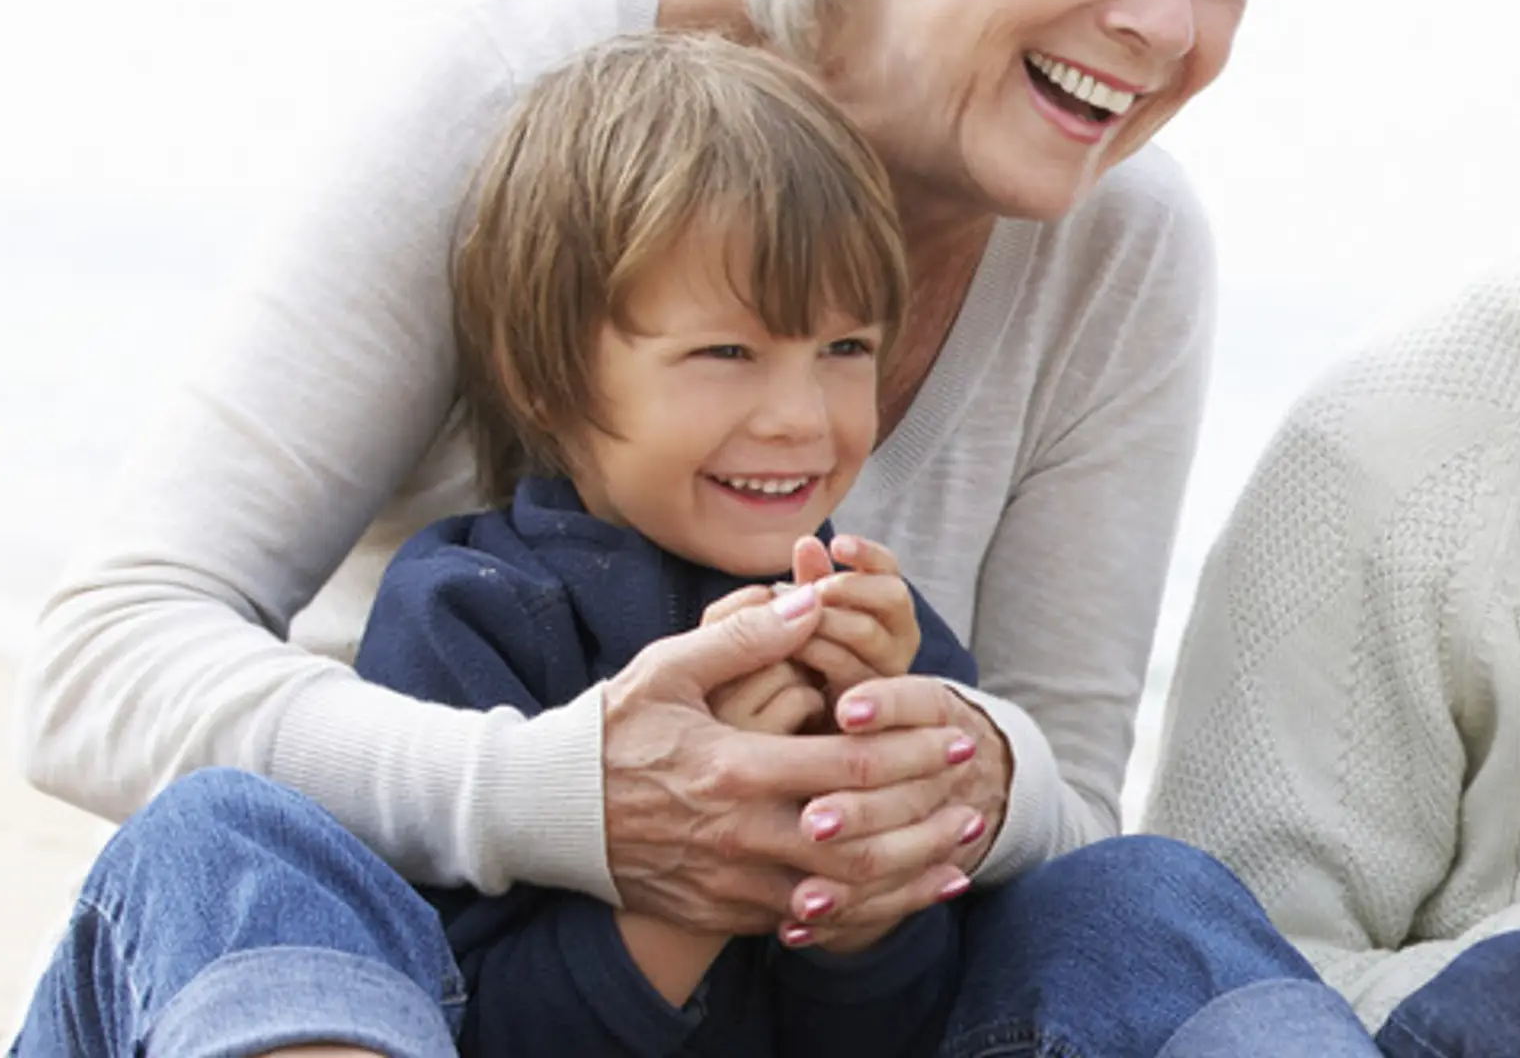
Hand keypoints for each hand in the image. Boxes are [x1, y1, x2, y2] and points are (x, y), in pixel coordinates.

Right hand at [600, 586, 983, 935]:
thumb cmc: (611, 733)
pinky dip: (859, 914)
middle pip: (859, 840)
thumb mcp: (668, 670)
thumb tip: (812, 596)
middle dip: (926, 823)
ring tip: (957, 859)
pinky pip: (805, 924)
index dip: (912, 754)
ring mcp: (729, 882)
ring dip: (906, 878)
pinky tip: (897, 897)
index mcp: (732, 769)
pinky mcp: (722, 911)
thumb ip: (744, 635)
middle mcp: (737, 834)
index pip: (848, 767)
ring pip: (840, 894)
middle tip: (973, 800)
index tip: (954, 736)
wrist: (546, 815)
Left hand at [784, 535, 922, 702]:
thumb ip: (810, 580)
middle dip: (849, 587)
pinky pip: (849, 670)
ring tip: (791, 620)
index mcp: (886, 608)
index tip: (837, 544)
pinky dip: (818, 654)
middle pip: (893, 596)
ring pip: (868, 632)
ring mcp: (890, 671)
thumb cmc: (802, 662)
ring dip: (827, 620)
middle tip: (814, 589)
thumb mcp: (806, 616)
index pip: (889, 569)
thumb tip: (807, 543)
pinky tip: (789, 651)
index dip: (867, 553)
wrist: (799, 727)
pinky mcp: (875, 703)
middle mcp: (899, 637)